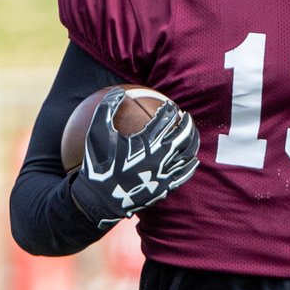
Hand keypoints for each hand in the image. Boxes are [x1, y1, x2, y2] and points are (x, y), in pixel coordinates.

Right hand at [72, 87, 199, 226]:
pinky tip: (193, 160)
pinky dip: (190, 165)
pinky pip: (183, 175)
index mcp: (146, 143)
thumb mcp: (97, 133)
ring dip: (192, 142)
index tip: (169, 106)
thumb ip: (107, 109)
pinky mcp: (164, 188)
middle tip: (187, 117)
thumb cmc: (97, 163)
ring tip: (192, 134)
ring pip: (187, 155)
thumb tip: (119, 91)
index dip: (169, 111)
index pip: (165, 121)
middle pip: (182, 136)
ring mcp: (164, 174)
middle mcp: (160, 158)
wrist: (98, 198)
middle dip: (187, 124)